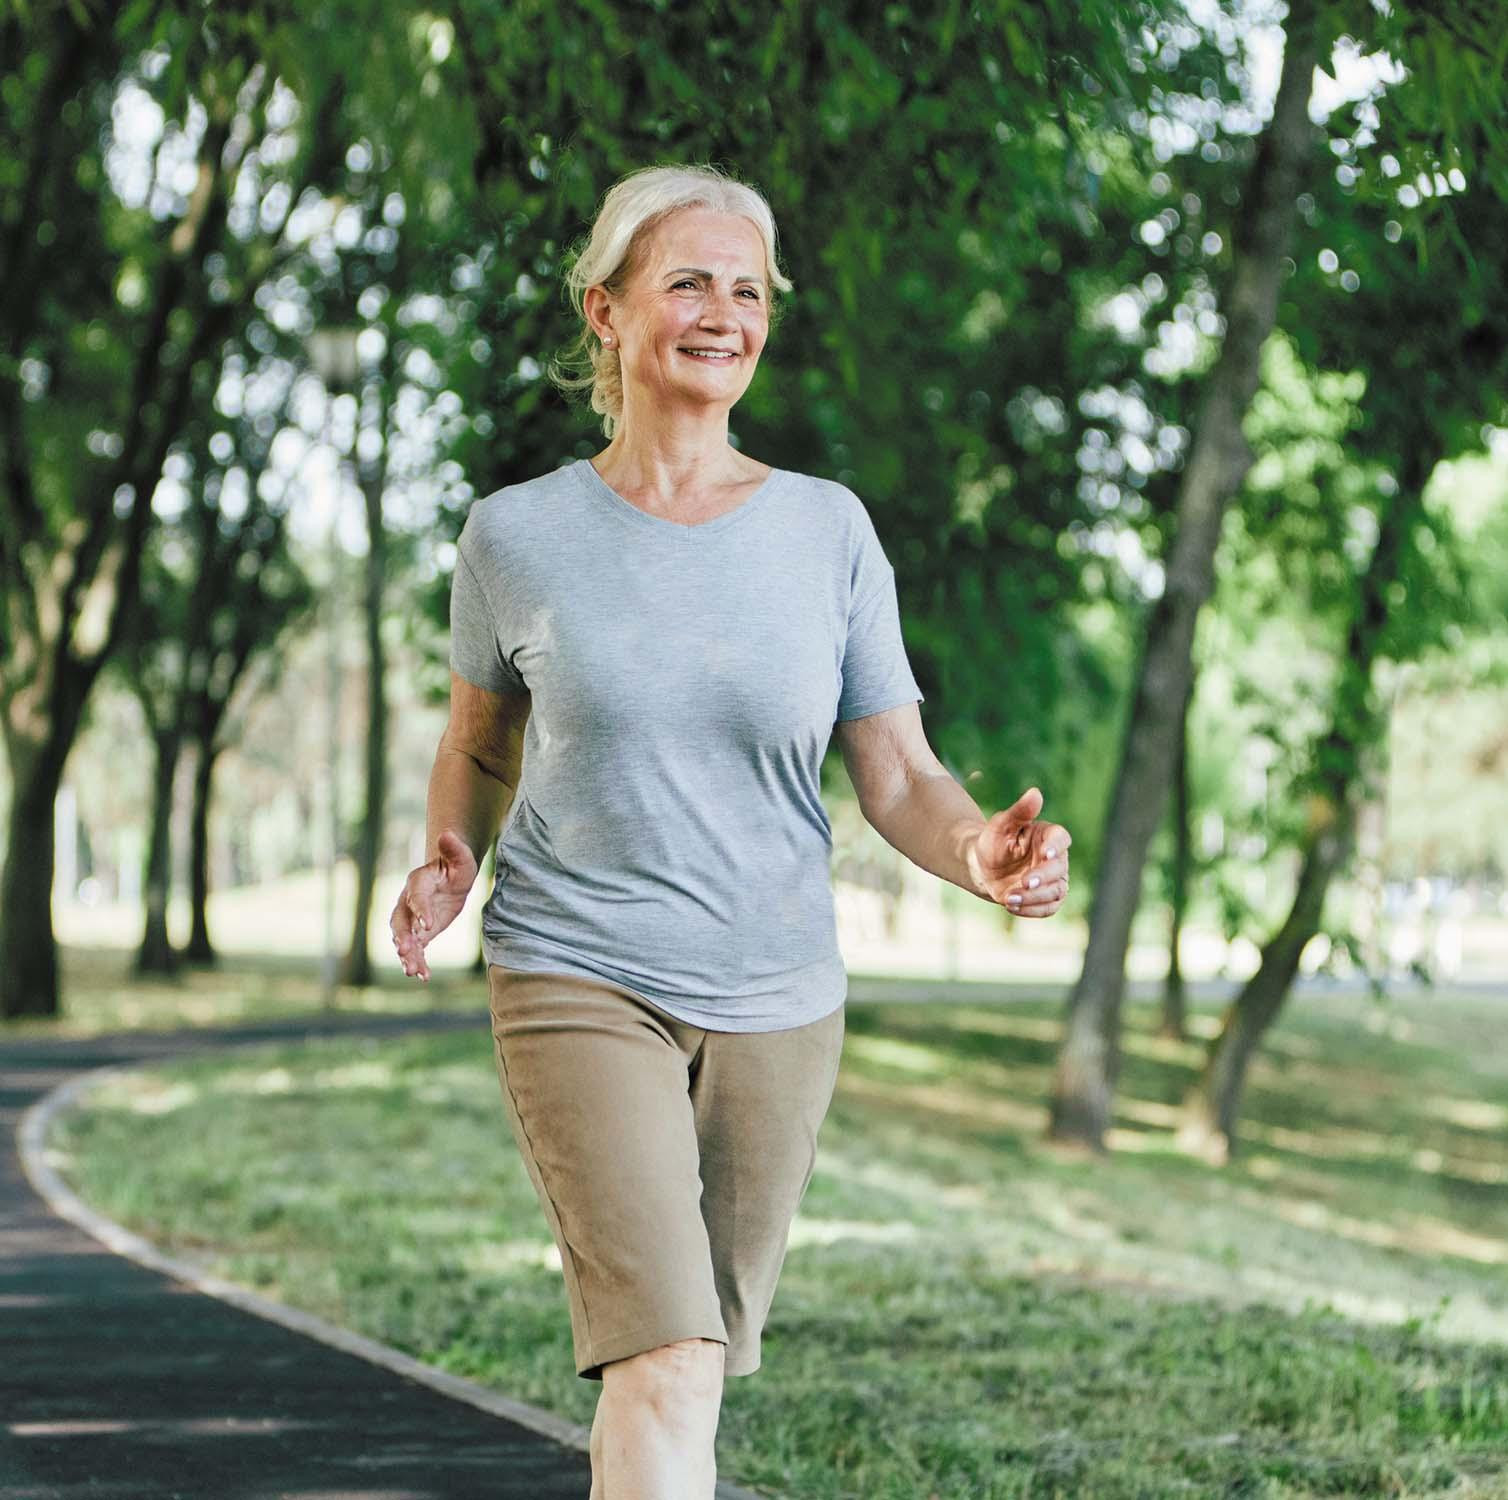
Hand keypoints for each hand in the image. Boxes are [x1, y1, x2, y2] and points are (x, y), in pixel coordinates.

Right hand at [389, 829, 478, 980]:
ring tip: (413, 972)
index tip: (428, 925)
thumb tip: (448, 833)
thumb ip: (453, 848)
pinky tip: (423, 977)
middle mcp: (408, 901)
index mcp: (418, 882)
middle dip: (402, 937)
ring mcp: (411, 919)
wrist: (451, 878)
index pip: (417, 897)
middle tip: (407, 951)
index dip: (421, 911)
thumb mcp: (461, 857)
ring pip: (403, 939)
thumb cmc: (456, 865)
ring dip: (408, 955)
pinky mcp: (418, 932)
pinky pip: (415, 949)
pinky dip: (417, 962)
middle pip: (399, 921)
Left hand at [965, 786, 1071, 917]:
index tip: (1047, 854)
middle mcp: (1055, 859)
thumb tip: (1035, 792)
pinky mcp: (1046, 898)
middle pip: (1059, 869)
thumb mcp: (1001, 825)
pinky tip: (1012, 907)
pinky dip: (1032, 910)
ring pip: (1056, 891)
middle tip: (1024, 881)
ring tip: (1010, 898)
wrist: (983, 867)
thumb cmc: (994, 842)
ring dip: (1035, 897)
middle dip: (1043, 877)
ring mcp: (1053, 880)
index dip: (1057, 847)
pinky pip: (1048, 908)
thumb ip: (1019, 811)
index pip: (1061, 839)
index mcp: (1047, 836)